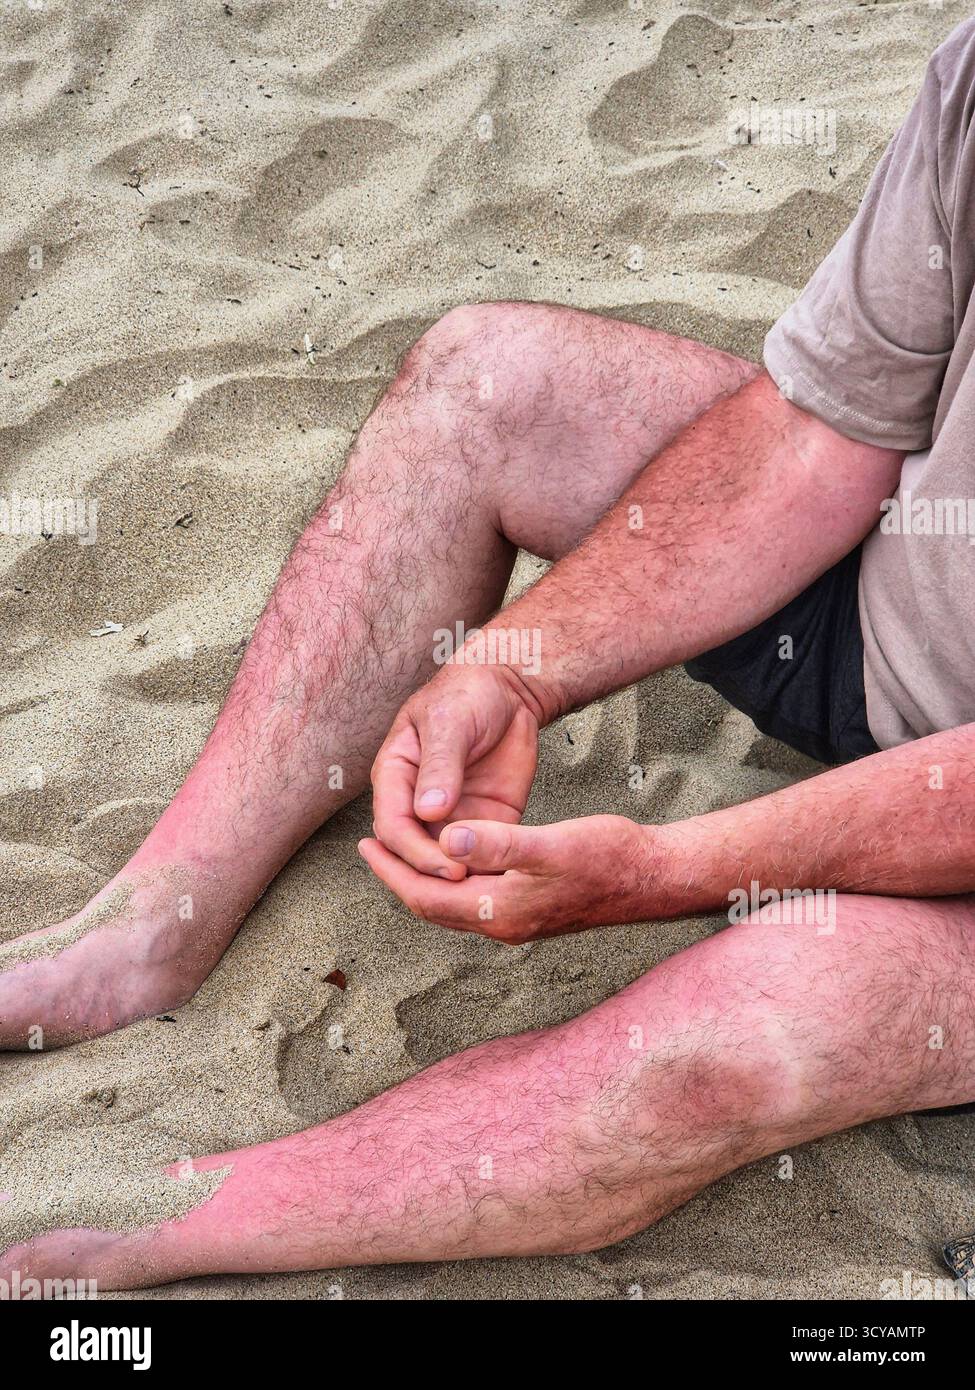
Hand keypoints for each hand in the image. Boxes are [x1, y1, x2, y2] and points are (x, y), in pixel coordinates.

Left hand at [358, 814, 667, 943]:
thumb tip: (447, 839)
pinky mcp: (532, 909)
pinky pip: (475, 898)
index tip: (365, 843)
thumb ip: (500, 843)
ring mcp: (518, 920)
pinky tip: (454, 852)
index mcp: (500, 912)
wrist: (653, 877)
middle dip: (399, 876)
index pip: (426, 896)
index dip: (391, 871)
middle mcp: (503, 924)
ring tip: (402, 848)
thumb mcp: (552, 844)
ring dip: (424, 877)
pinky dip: (453, 875)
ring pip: (453, 903)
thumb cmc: (609, 856)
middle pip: (432, 906)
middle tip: (370, 845)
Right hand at [369, 663, 542, 879]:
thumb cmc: (469, 695)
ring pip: (445, 861)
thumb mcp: (450, 723)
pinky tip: (506, 877)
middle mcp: (417, 802)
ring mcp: (451, 815)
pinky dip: (489, 870)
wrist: (510, 691)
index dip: (413, 851)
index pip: (392, 826)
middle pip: (413, 853)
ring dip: (460, 877)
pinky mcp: (486, 821)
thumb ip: (440, 765)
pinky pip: (481, 855)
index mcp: (396, 776)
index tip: (445, 863)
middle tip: (465, 879)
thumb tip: (427, 810)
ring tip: (484, 888)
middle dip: (434, 872)